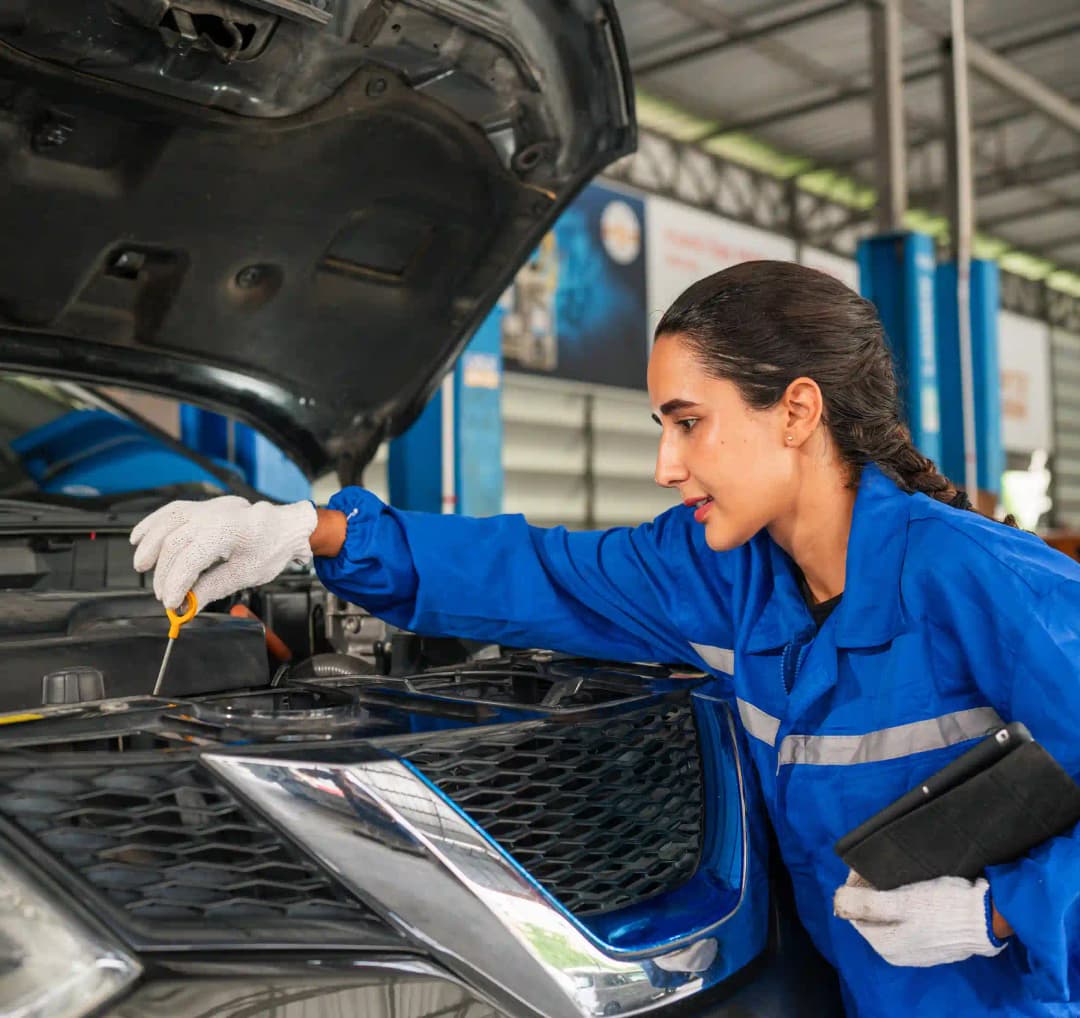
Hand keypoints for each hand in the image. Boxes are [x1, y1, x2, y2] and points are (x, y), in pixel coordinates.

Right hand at [130, 496, 317, 609]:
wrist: (285, 527)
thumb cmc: (272, 548)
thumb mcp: (247, 574)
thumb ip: (212, 588)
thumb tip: (186, 604)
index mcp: (235, 529)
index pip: (193, 555)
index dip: (177, 582)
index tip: (172, 603)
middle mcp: (219, 513)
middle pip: (176, 541)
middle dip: (165, 572)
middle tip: (164, 596)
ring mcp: (210, 506)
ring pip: (169, 522)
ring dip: (151, 546)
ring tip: (142, 568)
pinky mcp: (204, 507)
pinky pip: (172, 511)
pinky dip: (152, 524)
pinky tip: (138, 538)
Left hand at [833, 870, 1006, 967]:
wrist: (987, 918)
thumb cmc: (942, 907)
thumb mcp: (900, 902)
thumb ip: (865, 904)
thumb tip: (837, 902)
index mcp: (884, 946)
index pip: (855, 912)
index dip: (856, 888)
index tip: (865, 869)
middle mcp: (896, 954)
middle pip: (871, 915)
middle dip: (870, 891)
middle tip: (880, 870)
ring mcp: (914, 950)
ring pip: (888, 917)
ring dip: (887, 897)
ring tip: (896, 878)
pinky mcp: (930, 943)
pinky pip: (906, 921)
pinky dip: (904, 905)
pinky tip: (912, 891)